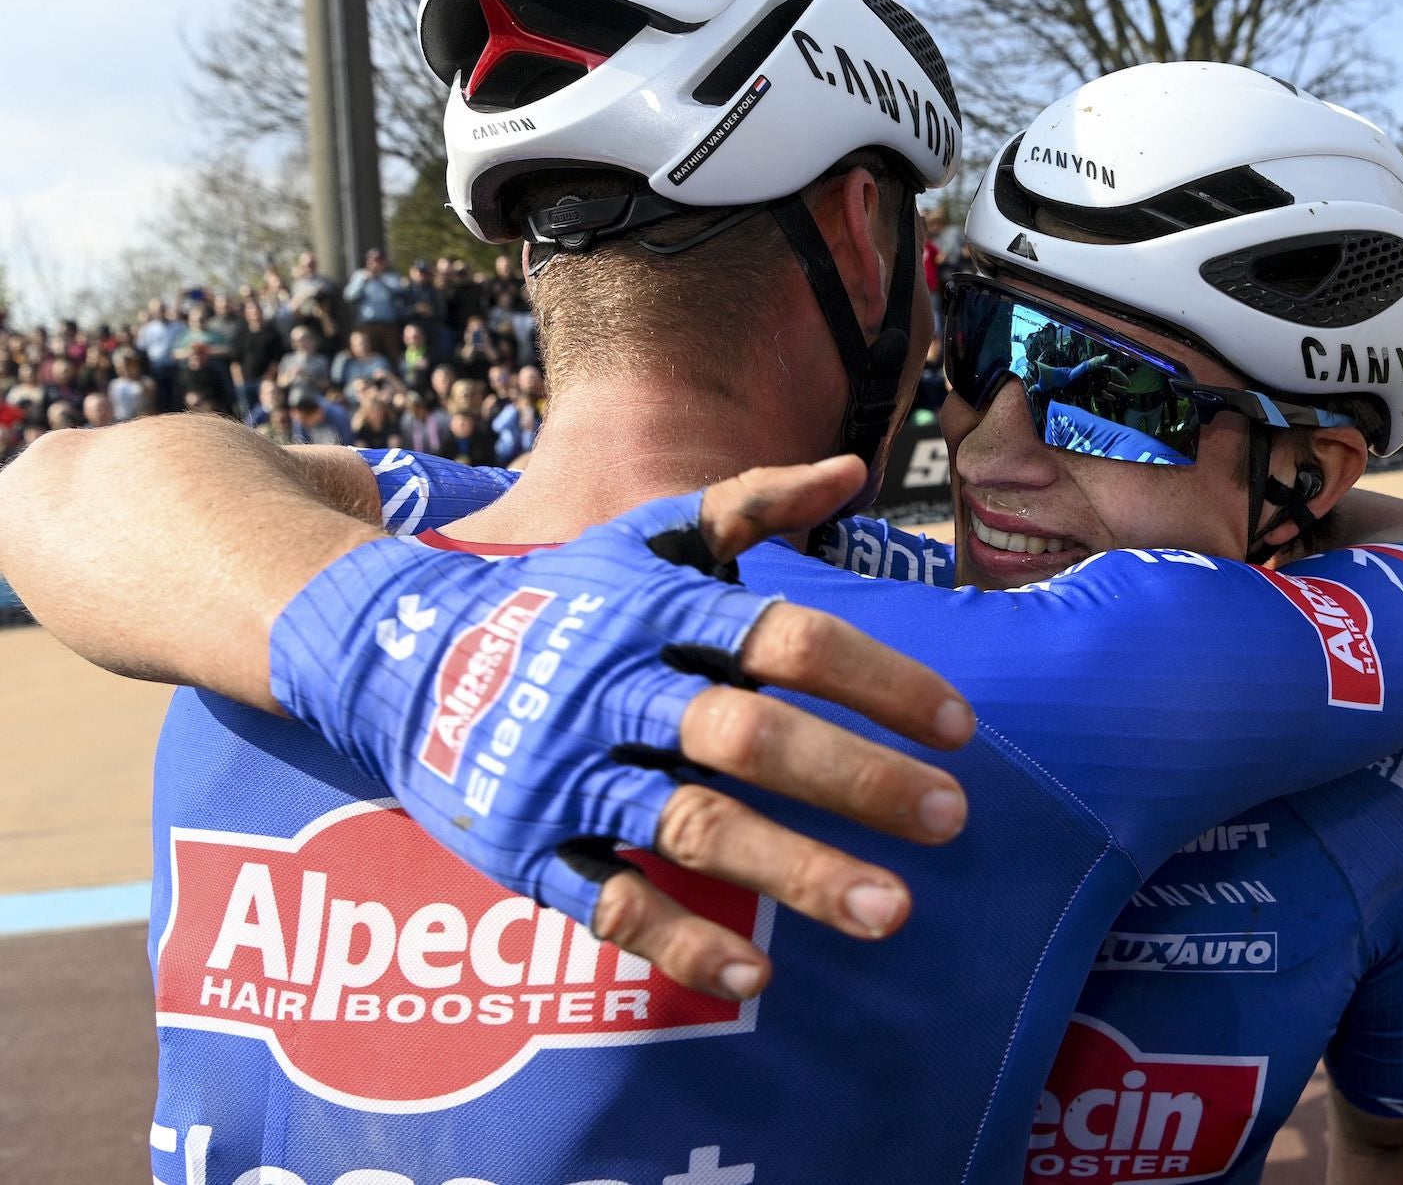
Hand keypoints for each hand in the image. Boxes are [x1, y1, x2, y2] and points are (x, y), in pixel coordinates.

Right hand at [270, 456, 974, 1001]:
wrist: (397, 653)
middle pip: (748, 735)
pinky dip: (680, 940)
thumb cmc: (561, 596)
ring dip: (797, 871)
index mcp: (658, 612)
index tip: (961, 729)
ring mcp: (567, 773)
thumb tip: (854, 471)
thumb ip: (750, 504)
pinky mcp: (525, 845)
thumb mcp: (646, 535)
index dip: (879, 679)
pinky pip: (606, 901)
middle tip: (949, 818)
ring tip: (893, 911)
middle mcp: (616, 689)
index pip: (786, 638)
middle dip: (855, 778)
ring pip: (692, 825)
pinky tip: (757, 974)